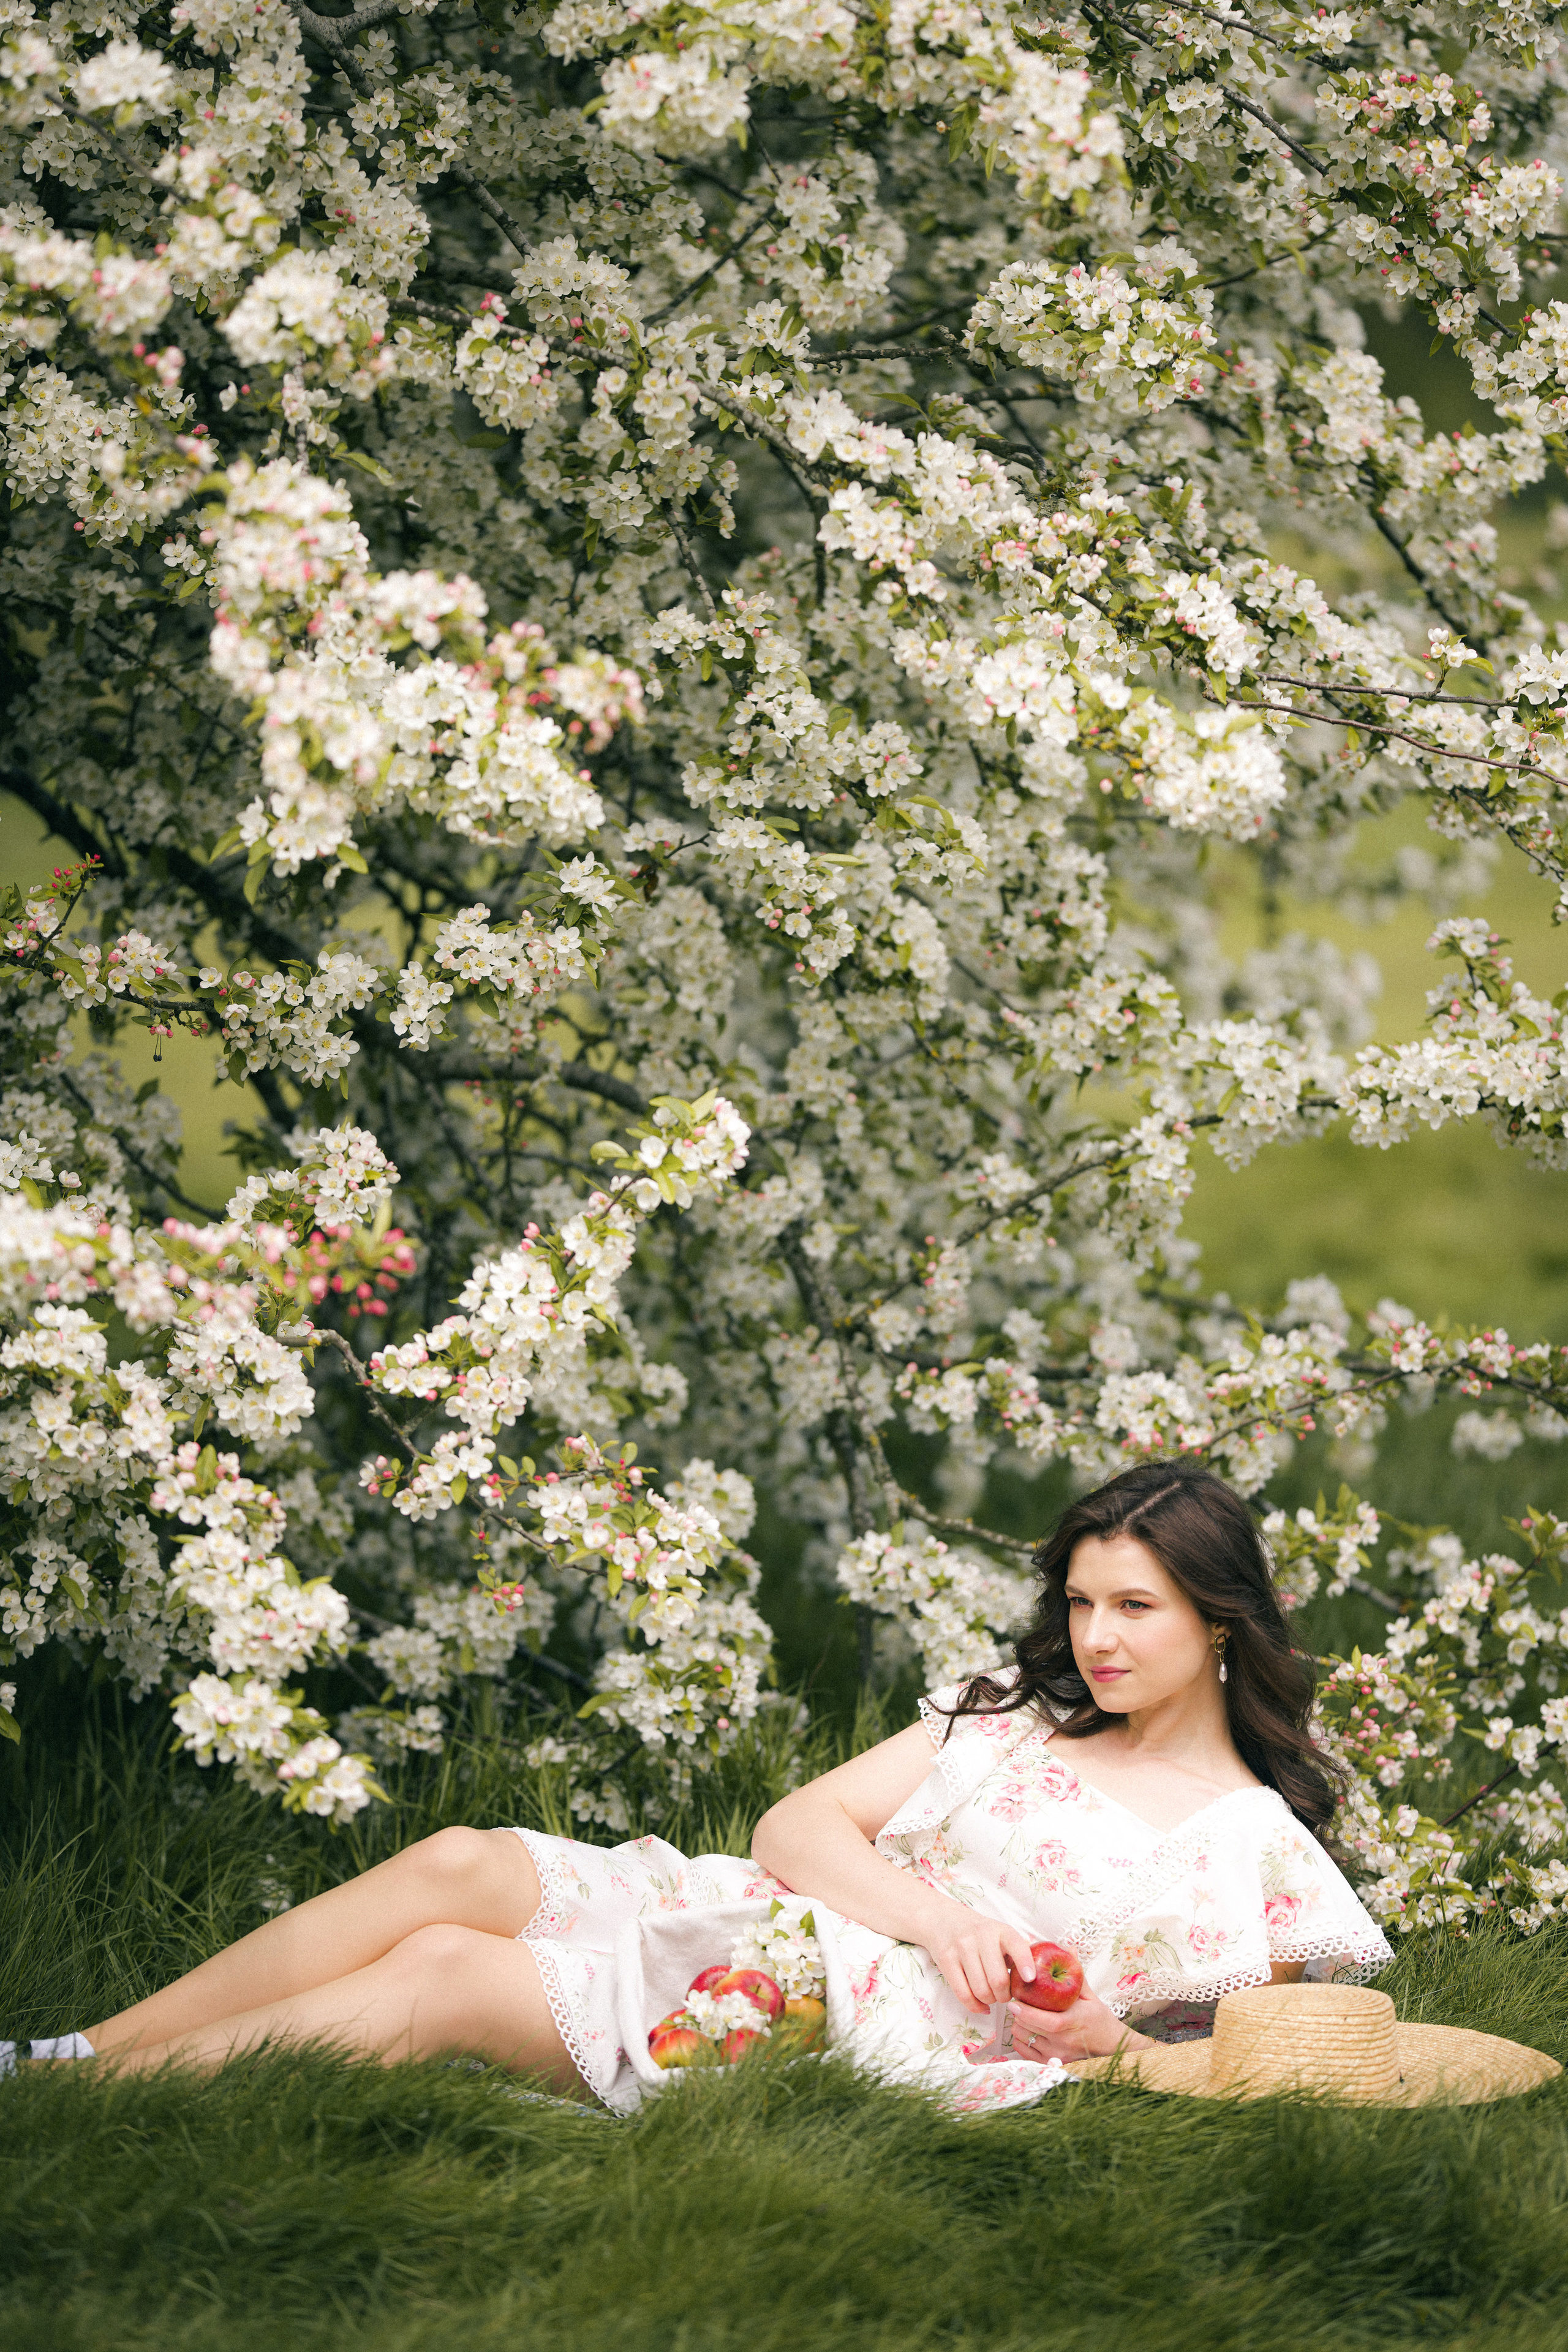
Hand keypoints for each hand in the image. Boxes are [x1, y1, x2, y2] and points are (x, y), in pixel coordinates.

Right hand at [919, 1905, 1040, 2008]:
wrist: (943, 1919)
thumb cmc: (980, 1934)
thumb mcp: (1000, 1934)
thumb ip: (1016, 1953)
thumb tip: (1035, 1981)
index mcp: (1000, 1930)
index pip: (1016, 1945)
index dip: (1025, 1963)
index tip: (1030, 1979)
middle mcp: (981, 1936)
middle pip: (998, 1979)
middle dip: (1005, 1995)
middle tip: (1005, 1995)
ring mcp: (961, 1947)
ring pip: (980, 1990)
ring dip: (990, 2001)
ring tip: (992, 1997)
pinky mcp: (946, 1960)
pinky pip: (963, 1994)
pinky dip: (975, 2007)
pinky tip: (982, 2007)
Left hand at [1005, 1985, 1149, 2064]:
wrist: (1111, 2047)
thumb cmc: (1100, 2020)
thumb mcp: (1091, 1996)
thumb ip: (1077, 1975)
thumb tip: (1069, 1948)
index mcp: (1073, 2022)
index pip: (1045, 2020)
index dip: (1026, 2011)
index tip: (1014, 2000)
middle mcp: (1064, 2041)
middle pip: (1029, 2029)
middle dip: (1018, 2014)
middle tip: (1016, 2002)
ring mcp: (1057, 2055)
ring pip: (1024, 2040)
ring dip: (1019, 2026)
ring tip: (1022, 2015)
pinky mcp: (1053, 2063)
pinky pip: (1026, 2053)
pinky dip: (1021, 2041)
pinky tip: (1026, 2030)